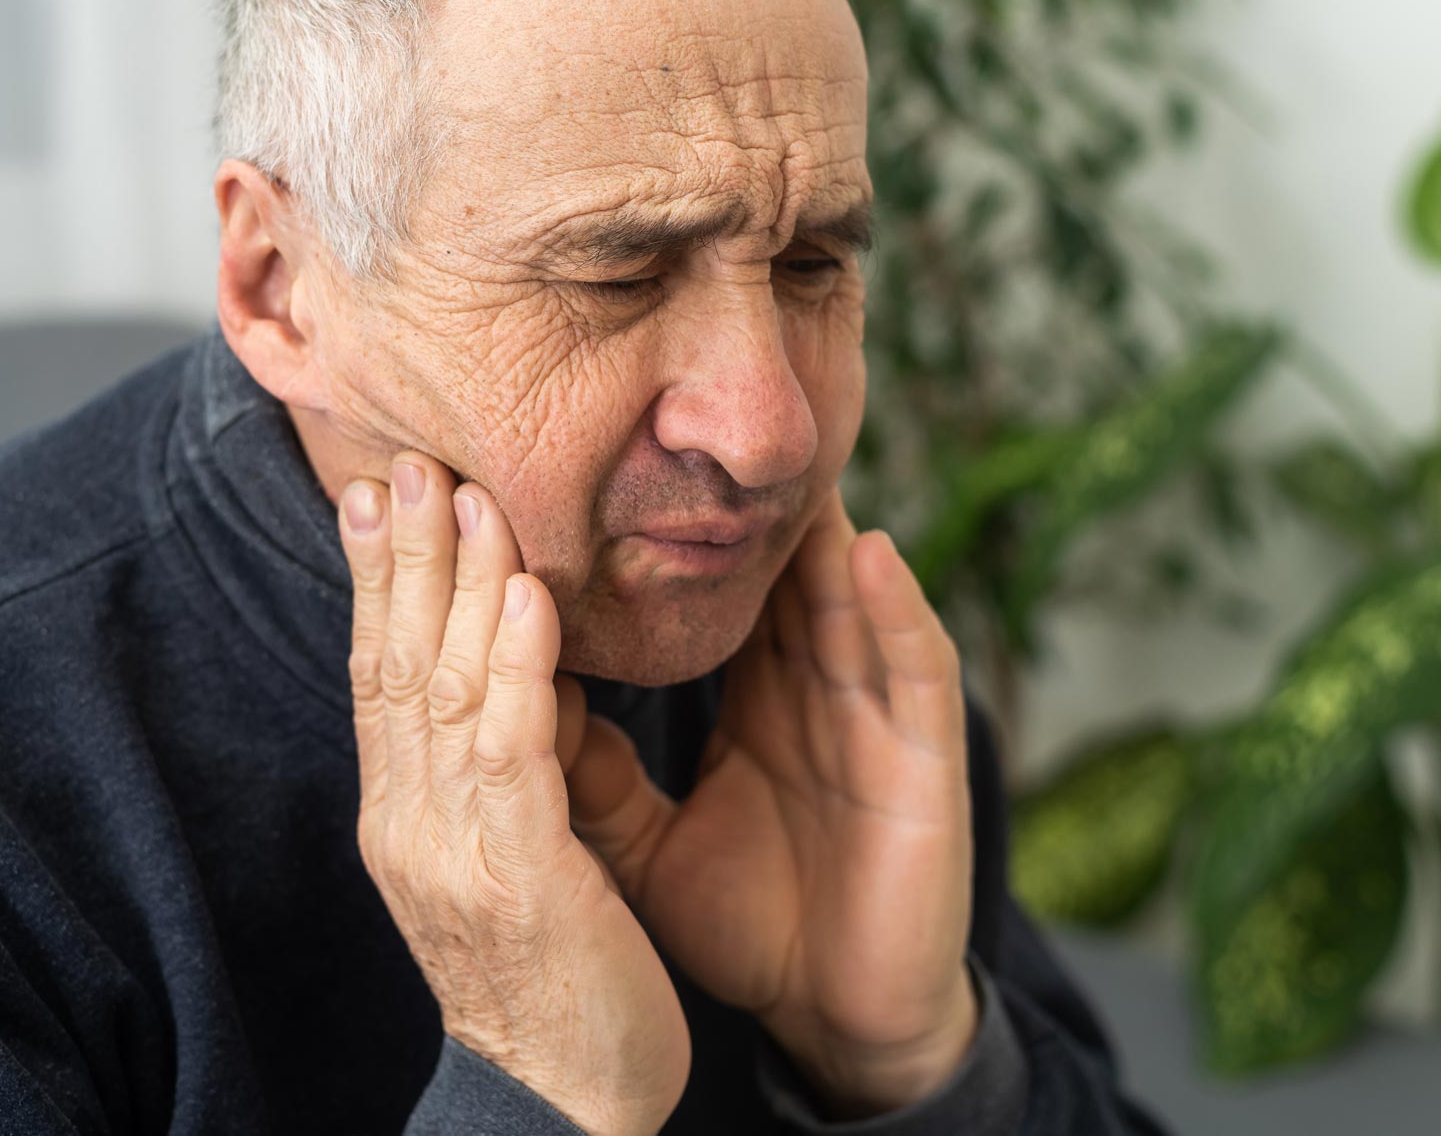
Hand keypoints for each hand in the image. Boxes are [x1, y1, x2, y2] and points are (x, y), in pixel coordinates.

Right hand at [338, 452, 689, 1135]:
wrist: (562, 1110)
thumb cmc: (547, 980)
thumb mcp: (496, 862)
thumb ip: (487, 772)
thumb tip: (501, 677)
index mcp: (403, 820)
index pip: (376, 677)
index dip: (376, 582)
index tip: (377, 494)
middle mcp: (409, 825)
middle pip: (392, 665)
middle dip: (401, 557)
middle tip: (405, 457)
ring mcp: (454, 850)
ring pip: (441, 690)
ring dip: (455, 583)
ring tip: (465, 490)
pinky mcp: (519, 874)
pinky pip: (512, 752)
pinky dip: (514, 665)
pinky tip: (526, 594)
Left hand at [565, 488, 977, 1119]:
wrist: (836, 1020)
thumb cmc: (750, 926)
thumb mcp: (646, 843)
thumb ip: (590, 773)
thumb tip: (513, 694)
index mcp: (749, 701)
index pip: (703, 599)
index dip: (654, 542)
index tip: (586, 481)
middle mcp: (813, 690)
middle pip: (776, 575)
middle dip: (734, 505)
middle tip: (677, 420)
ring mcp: (874, 716)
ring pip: (844, 598)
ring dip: (816, 529)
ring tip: (775, 453)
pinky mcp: (927, 756)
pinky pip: (915, 667)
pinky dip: (898, 608)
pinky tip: (867, 552)